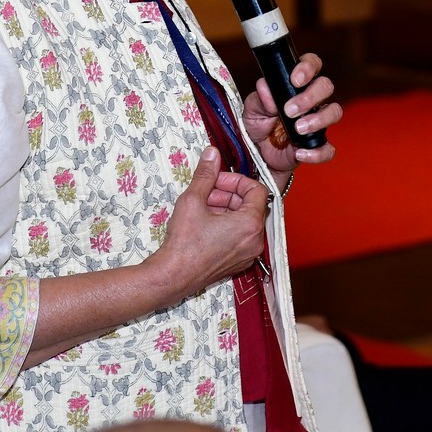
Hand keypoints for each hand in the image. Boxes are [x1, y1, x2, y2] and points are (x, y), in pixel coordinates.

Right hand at [150, 146, 267, 298]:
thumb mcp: (193, 200)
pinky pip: (240, 236)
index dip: (236, 180)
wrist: (173, 276)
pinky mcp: (238, 262)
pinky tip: (204, 223)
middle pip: (250, 205)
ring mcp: (248, 253)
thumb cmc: (184, 243)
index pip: (257, 190)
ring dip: (225, 208)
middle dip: (228, 194)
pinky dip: (226, 225)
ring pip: (244, 220)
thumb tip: (212, 154)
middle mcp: (255, 240)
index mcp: (250, 224)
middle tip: (206, 192)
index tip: (217, 180)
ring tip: (202, 208)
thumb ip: (206, 174)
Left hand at [243, 52, 340, 172]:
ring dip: (319, 119)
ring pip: (334, 111)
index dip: (308, 67)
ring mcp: (317, 121)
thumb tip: (265, 86)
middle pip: (326, 86)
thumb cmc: (258, 124)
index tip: (295, 80)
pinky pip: (328, 148)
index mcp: (296, 85)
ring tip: (298, 128)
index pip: (312, 64)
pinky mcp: (317, 144)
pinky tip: (299, 152)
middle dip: (310, 97)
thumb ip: (259, 98)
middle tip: (290, 110)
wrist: (258, 153)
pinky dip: (316, 151)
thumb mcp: (252, 110)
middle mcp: (311, 100)